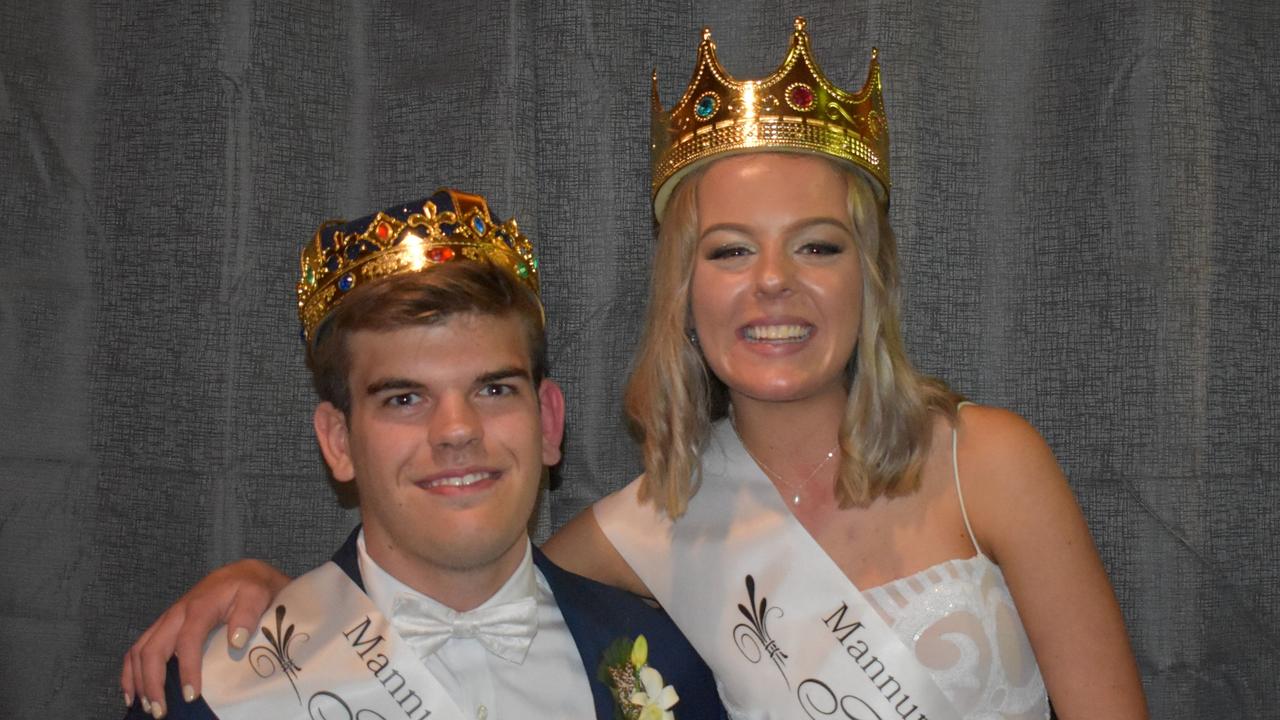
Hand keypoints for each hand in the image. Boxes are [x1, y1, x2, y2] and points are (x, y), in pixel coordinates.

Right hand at [121, 559, 290, 715]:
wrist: (240, 574)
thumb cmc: (250, 588)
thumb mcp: (257, 594)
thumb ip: (247, 614)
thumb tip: (236, 641)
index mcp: (199, 607)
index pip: (187, 641)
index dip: (187, 670)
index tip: (191, 696)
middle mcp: (176, 614)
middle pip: (153, 649)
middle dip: (153, 683)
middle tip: (162, 712)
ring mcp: (166, 620)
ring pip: (139, 650)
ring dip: (138, 681)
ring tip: (147, 708)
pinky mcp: (163, 626)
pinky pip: (137, 648)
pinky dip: (130, 671)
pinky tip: (132, 694)